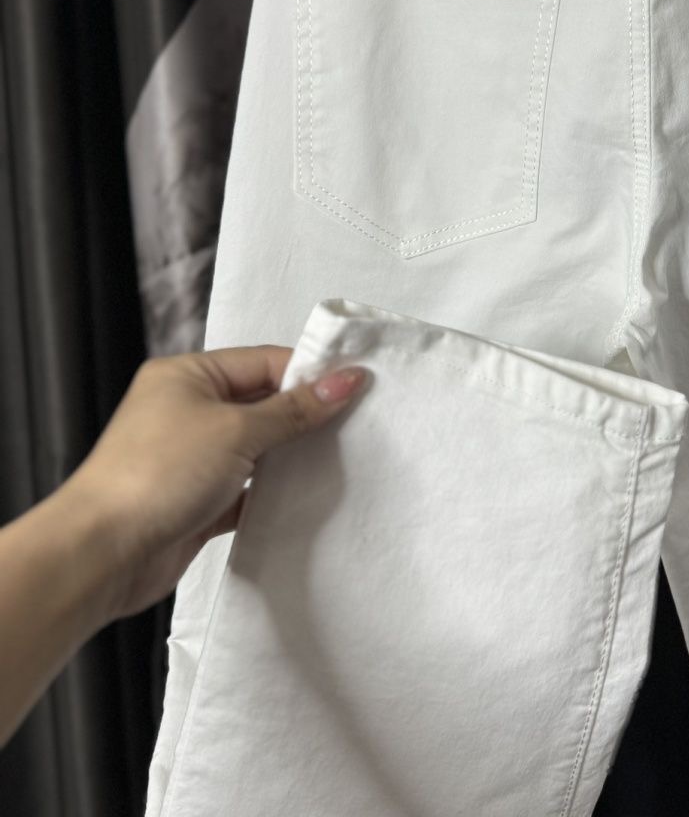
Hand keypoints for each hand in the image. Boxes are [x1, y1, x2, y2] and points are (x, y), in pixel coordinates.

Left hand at [65, 345, 369, 624]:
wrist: (101, 556)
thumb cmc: (156, 475)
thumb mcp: (237, 430)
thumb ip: (296, 408)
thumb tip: (345, 380)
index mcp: (188, 376)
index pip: (264, 363)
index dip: (310, 373)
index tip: (357, 387)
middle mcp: (187, 410)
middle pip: (263, 404)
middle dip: (305, 415)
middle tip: (355, 423)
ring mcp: (192, 458)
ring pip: (258, 448)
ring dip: (291, 455)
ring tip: (340, 457)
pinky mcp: (198, 501)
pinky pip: (249, 489)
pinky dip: (275, 492)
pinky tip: (306, 496)